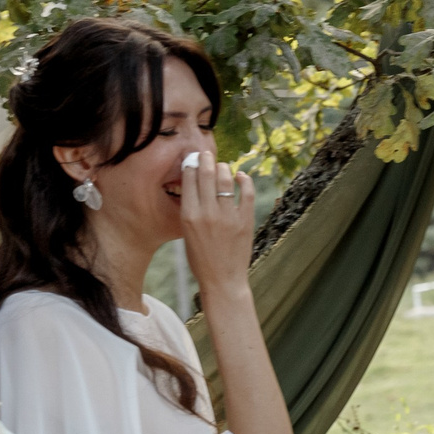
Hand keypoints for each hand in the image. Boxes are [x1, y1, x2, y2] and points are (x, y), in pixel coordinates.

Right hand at [177, 148, 257, 303]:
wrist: (222, 280)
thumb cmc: (201, 258)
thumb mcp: (186, 233)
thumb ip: (190, 209)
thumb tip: (195, 184)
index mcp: (189, 216)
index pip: (189, 179)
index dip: (191, 164)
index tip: (193, 158)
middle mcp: (207, 213)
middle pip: (206, 174)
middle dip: (206, 159)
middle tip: (206, 153)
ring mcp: (228, 216)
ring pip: (226, 179)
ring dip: (224, 168)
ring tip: (222, 166)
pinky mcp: (245, 220)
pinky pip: (247, 192)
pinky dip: (244, 180)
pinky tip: (241, 176)